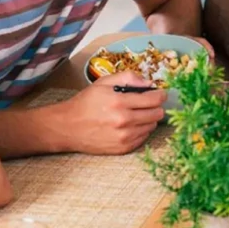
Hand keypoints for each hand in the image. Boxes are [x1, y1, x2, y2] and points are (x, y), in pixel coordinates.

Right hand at [40, 73, 167, 154]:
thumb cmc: (86, 103)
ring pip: (152, 126)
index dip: (160, 94)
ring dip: (149, 118)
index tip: (160, 93)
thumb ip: (128, 78)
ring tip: (137, 113)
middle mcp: (124, 121)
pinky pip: (144, 138)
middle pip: (157, 114)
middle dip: (156, 106)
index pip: (154, 99)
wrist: (68, 127)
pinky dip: (142, 130)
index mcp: (119, 102)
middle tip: (148, 103)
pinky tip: (131, 124)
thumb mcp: (103, 83)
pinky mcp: (123, 149)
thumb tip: (150, 83)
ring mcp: (124, 137)